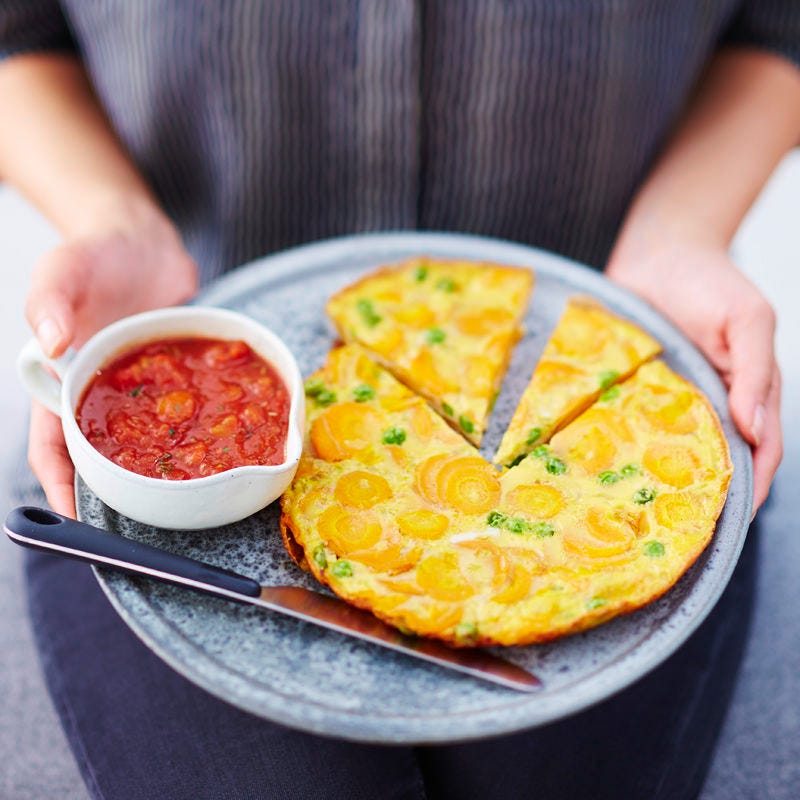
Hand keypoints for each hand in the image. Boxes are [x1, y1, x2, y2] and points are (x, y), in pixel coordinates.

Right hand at [25, 197, 197, 516]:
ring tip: (187, 494)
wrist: (140, 236)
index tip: (76, 521)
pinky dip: (194, 432)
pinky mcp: (170, 379)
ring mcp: (136, 388)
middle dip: (115, 490)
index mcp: (60, 379)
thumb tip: (48, 342)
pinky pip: (181, 412)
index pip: (51, 447)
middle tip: (144, 521)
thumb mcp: (64, 268)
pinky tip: (216, 449)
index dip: (60, 487)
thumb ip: (49, 300)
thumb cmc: (93, 251)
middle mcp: (97, 392)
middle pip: (99, 456)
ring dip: (159, 468)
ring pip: (143, 441)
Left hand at [607, 242, 780, 513]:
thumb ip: (756, 371)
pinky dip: (627, 448)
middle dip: (704, 496)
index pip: (760, 452)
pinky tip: (608, 470)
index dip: (750, 489)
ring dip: (662, 479)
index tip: (729, 524)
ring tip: (640, 513)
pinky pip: (633, 425)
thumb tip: (755, 428)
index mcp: (748, 392)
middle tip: (678, 531)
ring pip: (672, 450)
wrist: (658, 250)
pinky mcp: (637, 390)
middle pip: (715, 459)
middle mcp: (712, 402)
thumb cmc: (709, 280)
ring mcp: (673, 399)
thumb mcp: (747, 319)